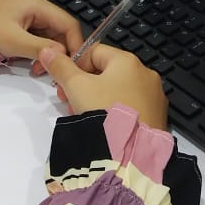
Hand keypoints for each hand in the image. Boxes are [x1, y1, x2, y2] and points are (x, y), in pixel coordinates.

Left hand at [0, 0, 82, 63]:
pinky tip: (28, 61)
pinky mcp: (17, 18)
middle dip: (57, 51)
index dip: (75, 44)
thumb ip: (42, 48)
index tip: (75, 65)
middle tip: (48, 71)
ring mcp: (25, 10)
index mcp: (37, 3)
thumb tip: (64, 55)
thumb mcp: (15, 42)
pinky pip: (35, 34)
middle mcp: (35, 3)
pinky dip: (35, 48)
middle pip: (58, 29)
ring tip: (34, 68)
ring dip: (45, 52)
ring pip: (47, 34)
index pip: (68, 23)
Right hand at [40, 44, 168, 130]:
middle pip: (107, 72)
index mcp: (128, 61)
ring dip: (99, 98)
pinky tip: (105, 127)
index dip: (75, 66)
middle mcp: (145, 74)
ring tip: (85, 117)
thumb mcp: (75, 87)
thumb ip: (60, 67)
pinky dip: (116, 111)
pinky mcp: (158, 116)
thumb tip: (47, 51)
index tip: (64, 84)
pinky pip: (131, 107)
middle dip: (84, 85)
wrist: (130, 153)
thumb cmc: (103, 111)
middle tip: (69, 102)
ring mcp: (154, 96)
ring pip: (119, 91)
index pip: (94, 52)